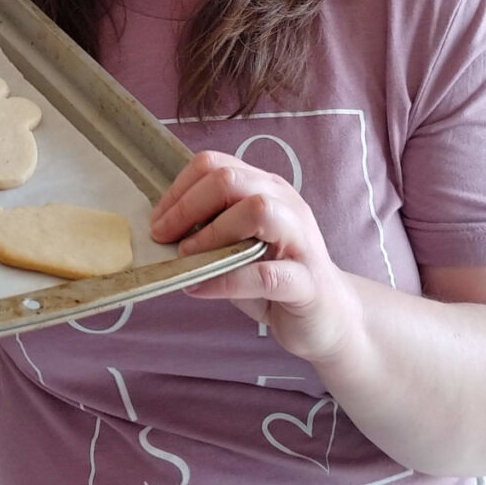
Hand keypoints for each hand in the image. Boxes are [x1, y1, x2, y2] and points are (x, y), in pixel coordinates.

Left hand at [149, 150, 361, 364]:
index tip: (156, 220)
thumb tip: (159, 228)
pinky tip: (199, 288)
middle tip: (162, 237)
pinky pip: (265, 274)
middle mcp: (286, 204)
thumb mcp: (236, 246)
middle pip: (231, 180)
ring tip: (185, 257)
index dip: (179, 189)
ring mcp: (302, 239)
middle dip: (187, 206)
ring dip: (211, 234)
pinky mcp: (308, 281)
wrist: (329, 319)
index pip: (215, 165)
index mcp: (265, 188)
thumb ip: (207, 229)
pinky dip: (226, 280)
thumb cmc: (273, 276)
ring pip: (257, 211)